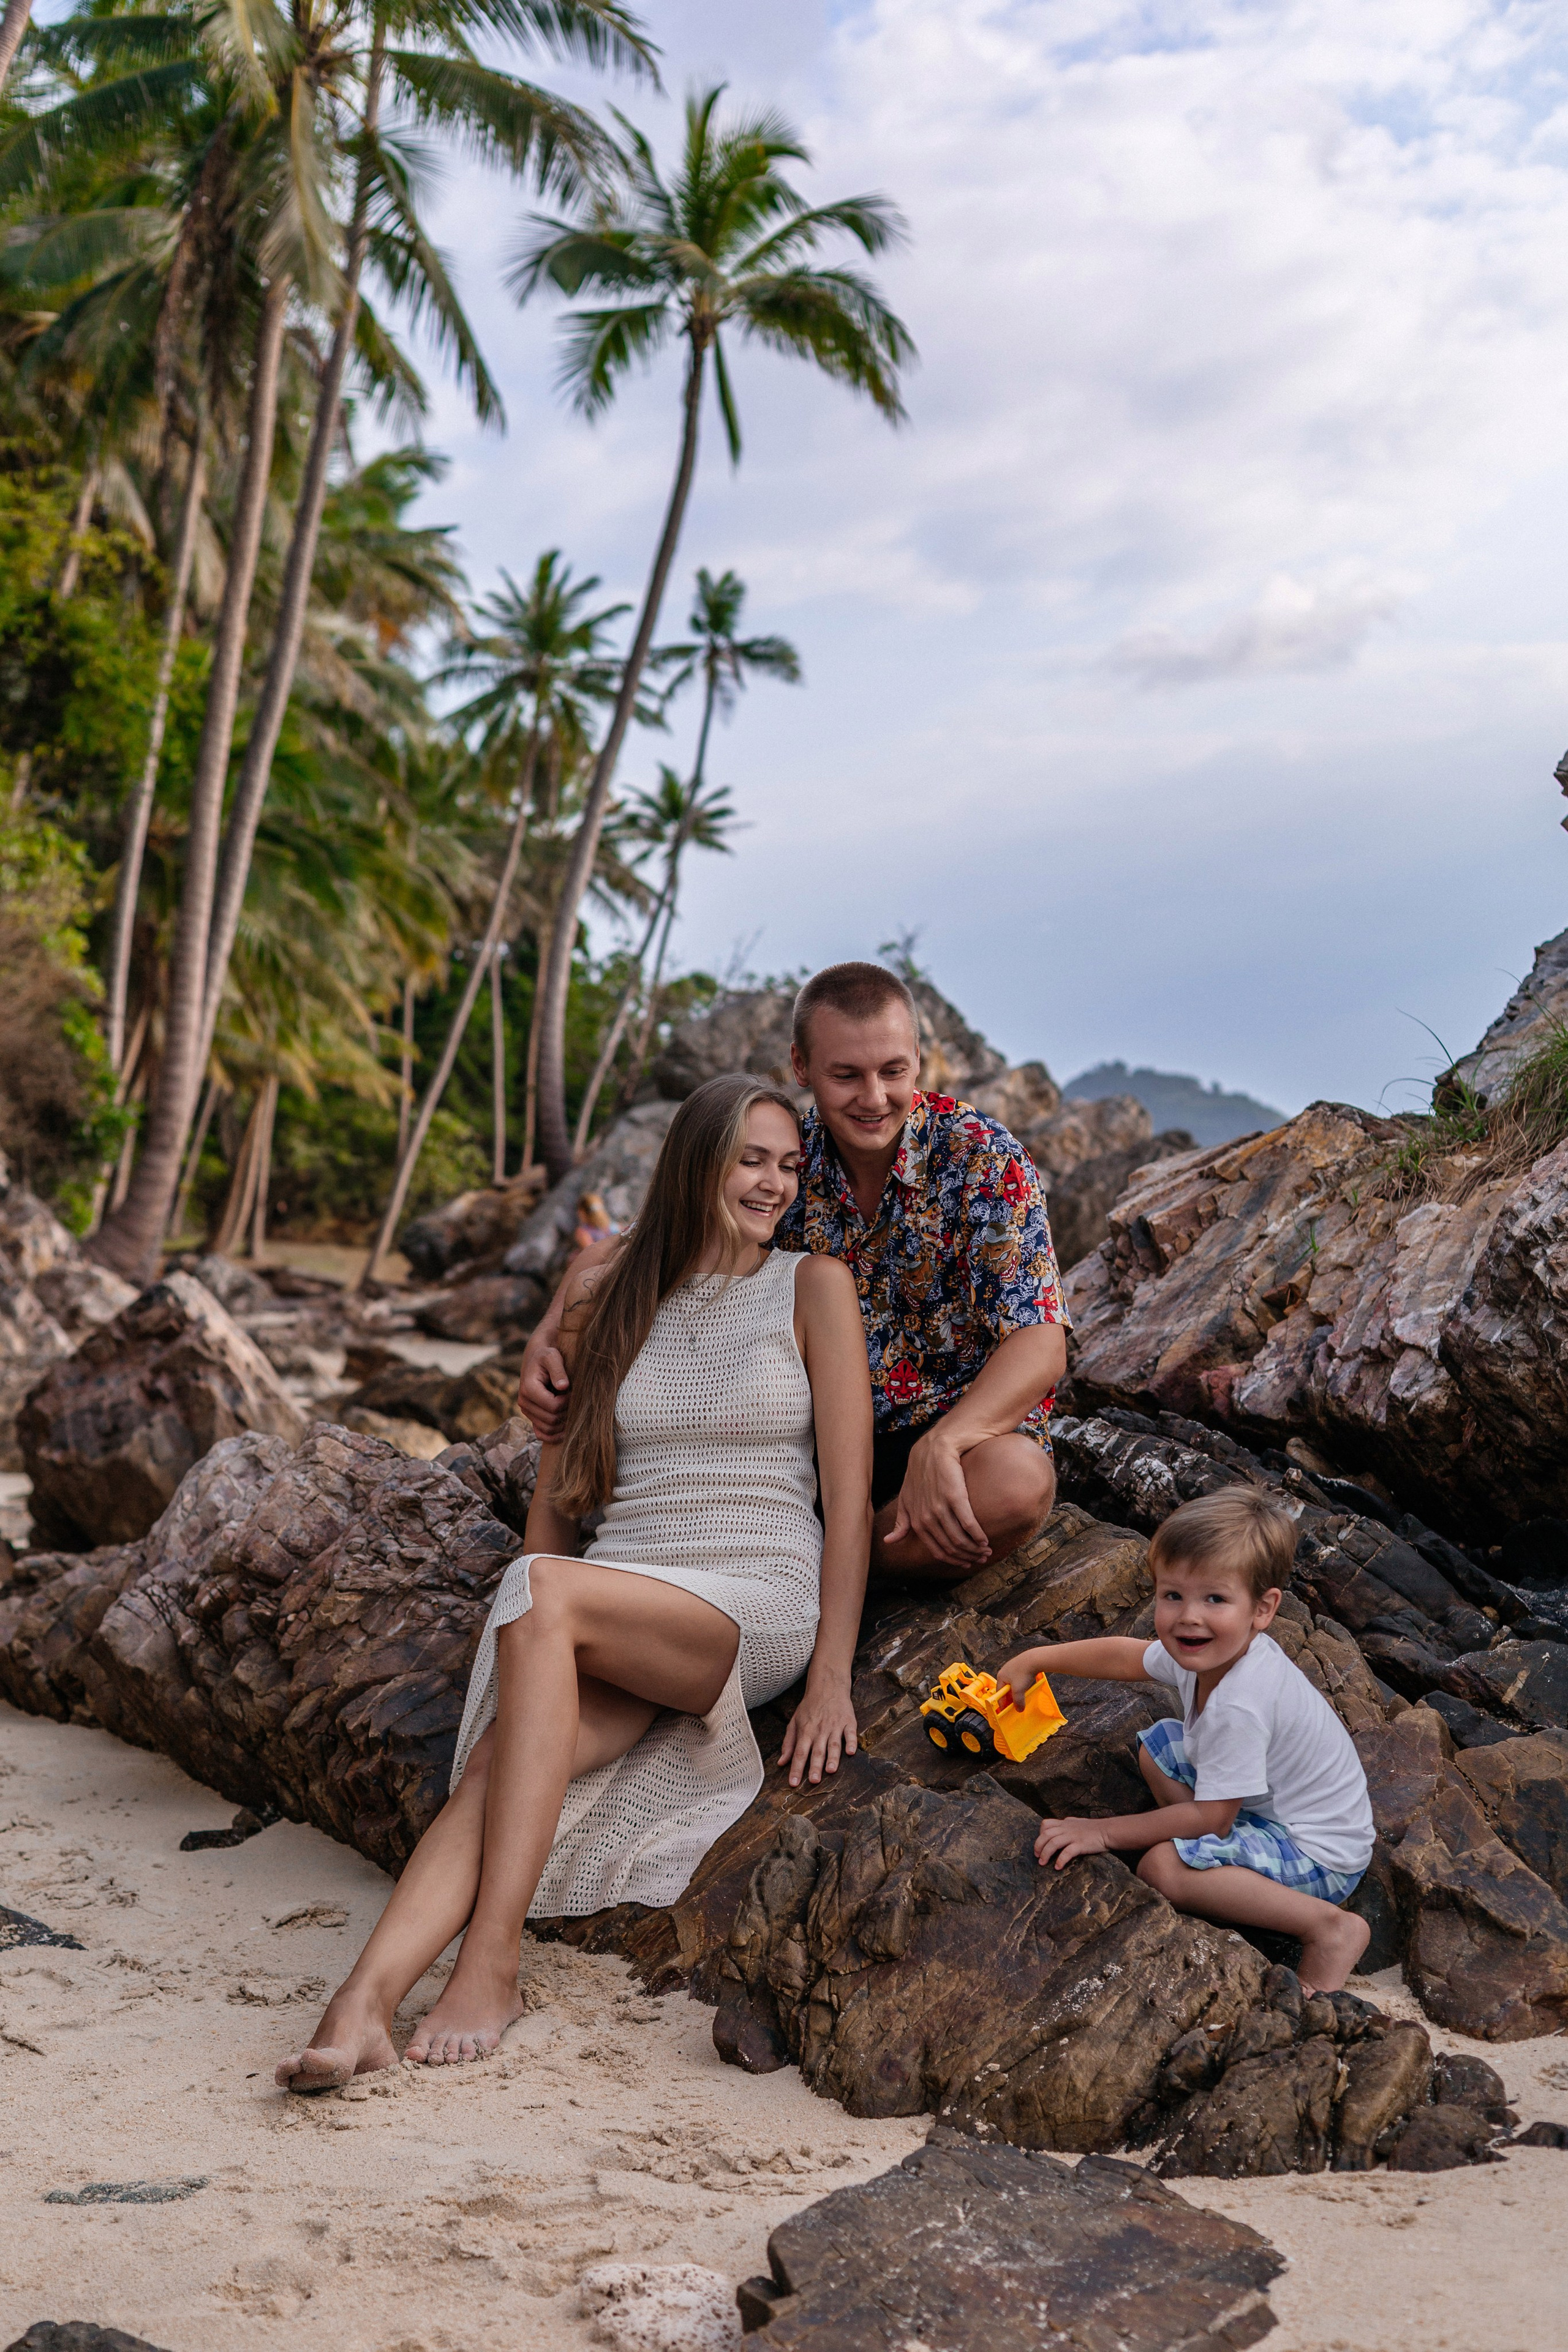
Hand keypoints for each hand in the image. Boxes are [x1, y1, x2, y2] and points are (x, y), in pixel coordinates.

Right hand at [518, 1332, 569, 1439]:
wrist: (537, 1359)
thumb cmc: (547, 1356)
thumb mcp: (553, 1356)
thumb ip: (558, 1370)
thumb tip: (564, 1386)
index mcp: (528, 1388)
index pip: (553, 1406)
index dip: (568, 1402)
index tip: (574, 1392)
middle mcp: (524, 1402)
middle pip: (551, 1420)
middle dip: (567, 1412)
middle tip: (575, 1401)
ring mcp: (527, 1411)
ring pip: (548, 1429)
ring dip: (563, 1424)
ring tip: (572, 1410)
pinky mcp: (531, 1416)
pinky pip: (541, 1434)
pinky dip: (553, 1436)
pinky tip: (565, 1430)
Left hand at [778, 1676, 857, 1788]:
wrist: (827, 1686)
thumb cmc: (809, 1707)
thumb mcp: (794, 1722)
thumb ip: (788, 1743)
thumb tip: (781, 1762)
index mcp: (805, 1731)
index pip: (799, 1753)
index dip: (796, 1769)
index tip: (793, 1783)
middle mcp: (820, 1730)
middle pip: (817, 1751)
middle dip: (815, 1767)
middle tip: (813, 1781)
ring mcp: (835, 1726)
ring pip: (833, 1744)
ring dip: (832, 1757)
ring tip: (830, 1770)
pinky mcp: (848, 1721)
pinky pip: (850, 1733)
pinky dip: (851, 1742)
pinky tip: (851, 1752)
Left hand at [884, 1430, 989, 1566]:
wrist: (934, 1448)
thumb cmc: (920, 1473)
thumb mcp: (905, 1498)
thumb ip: (901, 1521)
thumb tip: (889, 1541)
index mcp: (916, 1522)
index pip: (938, 1551)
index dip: (953, 1560)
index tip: (966, 1563)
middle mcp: (927, 1518)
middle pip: (951, 1547)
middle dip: (968, 1556)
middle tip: (982, 1558)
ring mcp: (940, 1508)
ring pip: (960, 1538)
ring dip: (976, 1548)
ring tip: (986, 1551)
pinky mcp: (955, 1496)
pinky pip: (969, 1523)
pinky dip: (978, 1535)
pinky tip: (985, 1539)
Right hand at [995, 1651, 1037, 1706]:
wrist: (1035, 1659)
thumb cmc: (1024, 1672)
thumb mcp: (1019, 1691)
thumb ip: (1018, 1702)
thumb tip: (1019, 1709)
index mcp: (1001, 1676)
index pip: (999, 1693)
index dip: (1002, 1703)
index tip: (1005, 1710)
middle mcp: (1005, 1671)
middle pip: (1006, 1688)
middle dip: (1010, 1697)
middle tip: (1013, 1705)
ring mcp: (1013, 1667)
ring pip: (1013, 1683)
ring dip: (1016, 1691)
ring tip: (1021, 1697)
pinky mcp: (1021, 1666)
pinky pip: (1019, 1678)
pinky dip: (1021, 1685)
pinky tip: (1026, 1687)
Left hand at [1034, 1816, 1110, 1869]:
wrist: (1108, 1831)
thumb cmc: (1094, 1828)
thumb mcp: (1078, 1823)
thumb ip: (1068, 1825)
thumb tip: (1062, 1824)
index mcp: (1065, 1823)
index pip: (1046, 1824)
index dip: (1040, 1834)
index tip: (1040, 1844)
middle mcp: (1067, 1828)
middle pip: (1046, 1834)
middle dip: (1038, 1846)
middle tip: (1037, 1856)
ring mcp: (1073, 1836)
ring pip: (1053, 1843)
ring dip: (1045, 1854)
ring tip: (1042, 1863)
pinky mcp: (1080, 1844)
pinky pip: (1067, 1852)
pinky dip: (1060, 1860)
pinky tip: (1058, 1867)